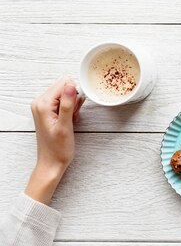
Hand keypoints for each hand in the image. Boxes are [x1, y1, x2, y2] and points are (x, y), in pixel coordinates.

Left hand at [25, 77, 84, 203]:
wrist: (52, 162)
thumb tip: (71, 86)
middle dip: (74, 99)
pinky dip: (70, 108)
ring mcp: (43, 106)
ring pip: (66, 93)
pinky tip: (69, 120)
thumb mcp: (65, 126)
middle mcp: (40, 102)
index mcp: (42, 104)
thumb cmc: (58, 148)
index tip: (74, 110)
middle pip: (65, 87)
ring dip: (73, 105)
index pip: (64, 83)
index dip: (75, 94)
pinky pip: (64, 100)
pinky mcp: (48, 110)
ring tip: (70, 119)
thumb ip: (67, 104)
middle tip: (72, 116)